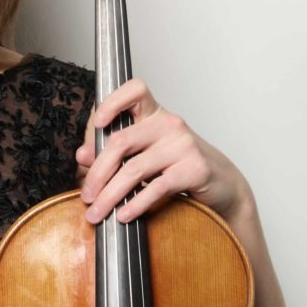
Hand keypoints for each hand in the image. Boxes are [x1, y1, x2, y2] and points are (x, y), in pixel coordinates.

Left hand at [75, 76, 251, 224]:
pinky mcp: (194, 169)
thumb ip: (114, 154)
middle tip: (87, 196)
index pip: (135, 91)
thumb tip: (82, 155)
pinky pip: (156, 187)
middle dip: (98, 173)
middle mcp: (169, 124)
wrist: (224, 185)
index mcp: (155, 115)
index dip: (112, 102)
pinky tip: (124, 215)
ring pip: (134, 169)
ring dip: (110, 195)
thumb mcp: (146, 155)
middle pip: (121, 142)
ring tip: (97, 213)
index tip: (97, 123)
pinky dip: (136, 204)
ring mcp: (183, 145)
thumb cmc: (180, 167)